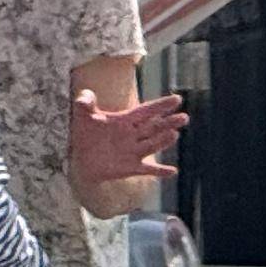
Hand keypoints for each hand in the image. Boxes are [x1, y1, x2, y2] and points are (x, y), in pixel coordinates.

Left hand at [69, 87, 187, 199]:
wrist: (81, 160)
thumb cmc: (84, 135)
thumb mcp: (82, 115)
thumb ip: (85, 103)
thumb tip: (86, 95)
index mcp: (125, 121)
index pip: (146, 111)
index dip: (161, 105)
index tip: (177, 99)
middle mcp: (134, 135)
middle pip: (155, 127)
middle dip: (169, 122)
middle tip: (184, 117)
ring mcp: (134, 152)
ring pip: (153, 144)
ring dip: (164, 141)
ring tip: (174, 134)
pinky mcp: (132, 167)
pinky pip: (148, 169)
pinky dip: (160, 171)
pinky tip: (172, 171)